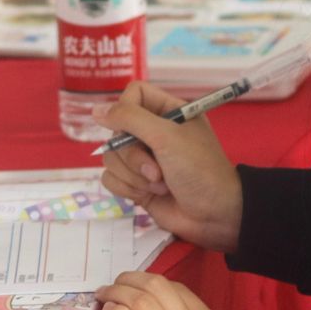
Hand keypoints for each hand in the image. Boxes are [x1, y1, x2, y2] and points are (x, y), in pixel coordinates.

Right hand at [95, 81, 244, 252]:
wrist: (215, 215)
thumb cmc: (199, 169)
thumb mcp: (166, 136)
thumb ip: (130, 118)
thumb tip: (95, 111)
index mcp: (168, 112)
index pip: (132, 94)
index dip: (126, 109)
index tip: (130, 127)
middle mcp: (153, 133)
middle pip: (116, 130)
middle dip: (133, 155)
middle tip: (156, 169)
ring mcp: (143, 159)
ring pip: (110, 157)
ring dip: (133, 175)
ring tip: (160, 185)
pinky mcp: (136, 183)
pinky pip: (110, 178)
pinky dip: (127, 189)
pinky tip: (148, 196)